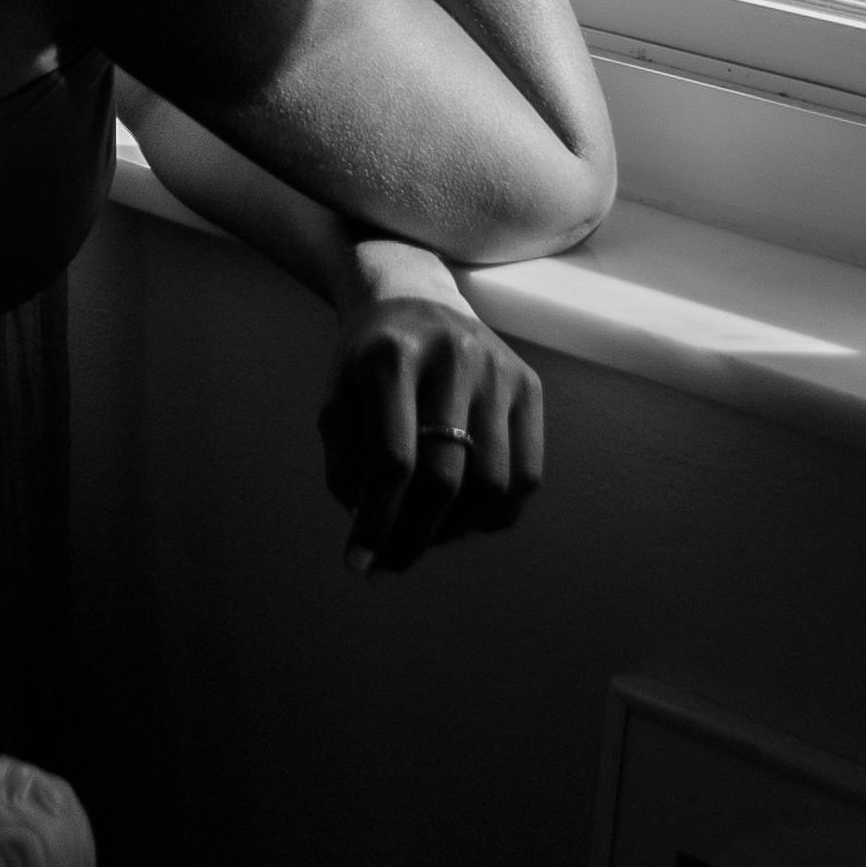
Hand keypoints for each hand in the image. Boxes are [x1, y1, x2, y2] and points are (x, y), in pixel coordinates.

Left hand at [318, 256, 543, 575]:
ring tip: (426, 541)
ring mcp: (499, 370)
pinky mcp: (529, 384)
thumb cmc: (367, 363)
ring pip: (491, 483)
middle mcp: (452, 357)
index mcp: (391, 357)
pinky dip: (497, 513)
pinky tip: (466, 521)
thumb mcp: (336, 401)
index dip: (376, 522)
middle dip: (414, 536)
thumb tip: (372, 537)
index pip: (391, 460)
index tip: (357, 565)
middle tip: (390, 566)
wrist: (414, 300)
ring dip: (457, 531)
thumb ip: (346, 467)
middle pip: (445, 476)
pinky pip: (527, 473)